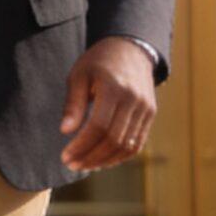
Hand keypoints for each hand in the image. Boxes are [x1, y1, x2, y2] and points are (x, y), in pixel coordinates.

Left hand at [59, 36, 157, 171]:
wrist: (130, 49)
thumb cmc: (99, 62)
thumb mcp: (79, 76)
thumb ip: (73, 104)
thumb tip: (65, 131)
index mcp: (115, 89)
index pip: (99, 126)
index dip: (82, 145)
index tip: (65, 156)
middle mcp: (135, 100)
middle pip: (114, 139)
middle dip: (91, 156)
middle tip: (72, 164)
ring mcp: (146, 109)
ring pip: (128, 145)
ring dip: (105, 160)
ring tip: (85, 165)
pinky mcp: (150, 115)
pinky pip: (138, 142)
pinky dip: (120, 155)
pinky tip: (102, 160)